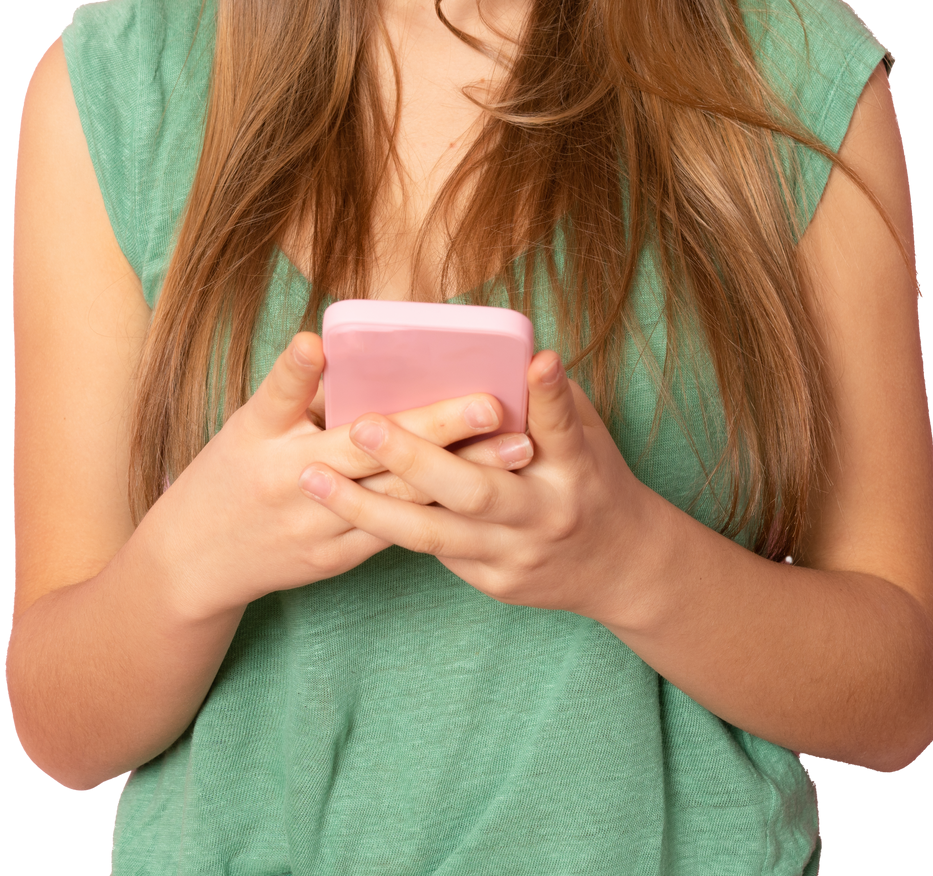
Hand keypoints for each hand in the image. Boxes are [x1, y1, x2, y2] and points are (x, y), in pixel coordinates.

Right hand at [155, 333, 535, 622]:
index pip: (281, 395)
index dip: (299, 370)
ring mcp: (316, 526)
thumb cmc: (230, 474)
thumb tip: (346, 348)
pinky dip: (445, 506)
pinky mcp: (337, 558)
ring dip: (462, 469)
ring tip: (517, 447)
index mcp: (261, 438)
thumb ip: (297, 391)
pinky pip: (399, 530)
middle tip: (492, 401)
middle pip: (368, 450)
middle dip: (435, 426)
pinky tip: (492, 488)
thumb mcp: (248, 426)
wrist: (196, 562)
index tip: (317, 341)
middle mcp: (289, 481)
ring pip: (400, 495)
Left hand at [296, 350, 653, 620]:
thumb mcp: (586, 432)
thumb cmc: (591, 476)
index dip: (550, 394)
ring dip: (368, 505)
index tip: (539, 360)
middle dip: (415, 458)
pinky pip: (431, 548)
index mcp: (577, 467)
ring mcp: (514, 553)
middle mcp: (545, 514)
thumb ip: (547, 400)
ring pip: (432, 532)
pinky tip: (337, 505)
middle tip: (363, 427)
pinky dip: (383, 524)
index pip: (562, 426)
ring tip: (314, 479)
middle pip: (476, 489)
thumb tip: (511, 351)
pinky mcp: (492, 581)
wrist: (618, 566)